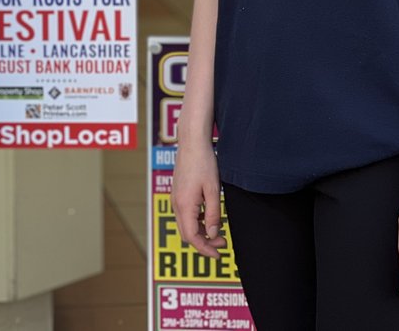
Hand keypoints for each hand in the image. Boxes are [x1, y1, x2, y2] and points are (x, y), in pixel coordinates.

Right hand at [171, 140, 225, 257]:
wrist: (191, 143)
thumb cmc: (204, 163)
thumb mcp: (214, 190)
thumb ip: (214, 214)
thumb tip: (213, 233)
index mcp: (185, 205)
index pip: (192, 237)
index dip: (205, 249)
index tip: (219, 255)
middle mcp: (177, 204)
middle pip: (187, 234)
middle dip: (204, 242)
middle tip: (222, 244)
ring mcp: (176, 198)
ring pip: (186, 224)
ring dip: (201, 231)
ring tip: (219, 231)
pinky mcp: (178, 193)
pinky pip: (185, 214)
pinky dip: (197, 221)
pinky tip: (210, 216)